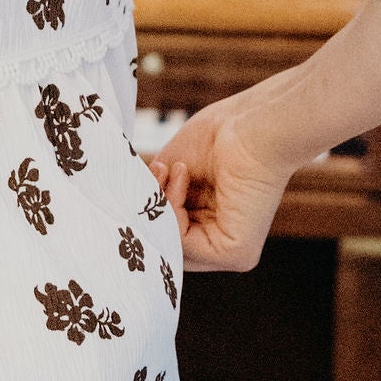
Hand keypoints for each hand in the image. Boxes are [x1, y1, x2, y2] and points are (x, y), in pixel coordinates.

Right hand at [146, 87, 308, 273]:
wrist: (252, 125)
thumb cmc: (220, 137)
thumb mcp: (173, 171)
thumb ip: (154, 198)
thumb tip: (129, 214)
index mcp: (212, 224)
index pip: (169, 235)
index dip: (152, 210)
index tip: (152, 172)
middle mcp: (223, 241)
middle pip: (169, 245)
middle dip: (153, 209)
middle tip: (157, 171)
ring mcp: (231, 252)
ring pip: (172, 246)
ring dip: (162, 203)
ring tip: (174, 168)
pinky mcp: (237, 255)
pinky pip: (184, 245)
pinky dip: (173, 209)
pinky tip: (183, 176)